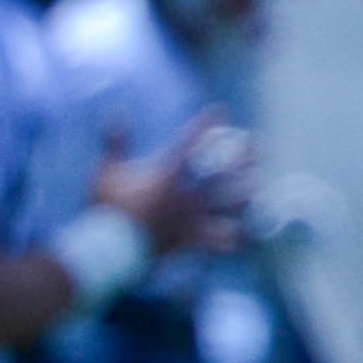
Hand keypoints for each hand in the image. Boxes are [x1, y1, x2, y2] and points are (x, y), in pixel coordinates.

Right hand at [97, 114, 253, 260]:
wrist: (109, 252)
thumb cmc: (105, 210)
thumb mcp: (105, 172)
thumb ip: (114, 142)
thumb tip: (115, 111)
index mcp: (165, 176)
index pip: (189, 144)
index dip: (206, 124)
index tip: (221, 110)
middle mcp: (184, 195)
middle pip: (222, 173)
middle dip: (242, 158)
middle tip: (256, 147)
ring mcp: (190, 219)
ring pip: (227, 206)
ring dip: (245, 196)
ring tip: (258, 189)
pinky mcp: (189, 242)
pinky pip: (216, 242)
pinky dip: (230, 240)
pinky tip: (242, 238)